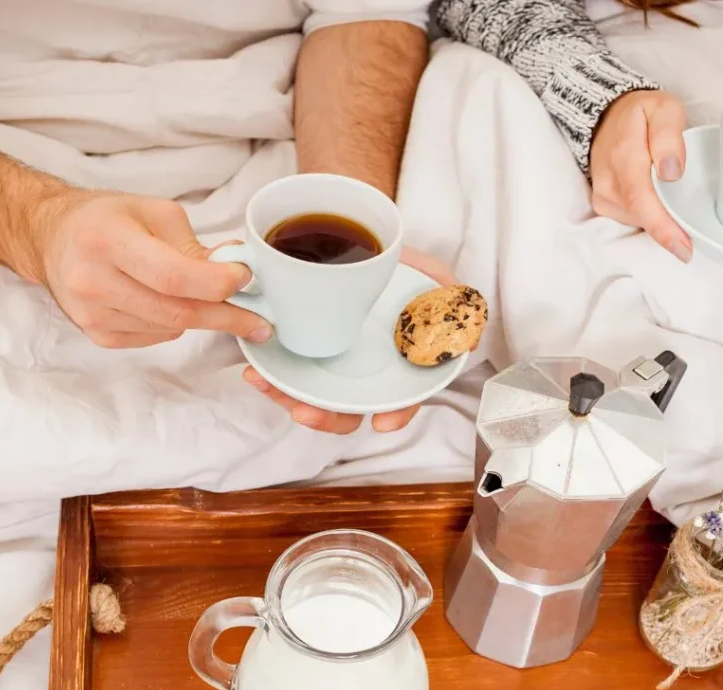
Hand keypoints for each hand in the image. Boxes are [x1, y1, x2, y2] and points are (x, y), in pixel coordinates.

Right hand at [36, 189, 272, 346]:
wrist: (53, 238)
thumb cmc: (108, 220)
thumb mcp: (154, 214)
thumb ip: (195, 245)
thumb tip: (236, 269)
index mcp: (107, 239)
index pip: (173, 276)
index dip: (216, 284)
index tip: (245, 280)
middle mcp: (93, 280)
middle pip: (177, 311)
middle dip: (226, 316)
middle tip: (259, 322)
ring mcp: (93, 314)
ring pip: (171, 327)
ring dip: (200, 316)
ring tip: (204, 297)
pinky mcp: (98, 336)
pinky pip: (157, 337)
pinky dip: (174, 323)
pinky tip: (163, 302)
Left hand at [244, 246, 460, 432]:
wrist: (362, 235)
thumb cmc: (401, 266)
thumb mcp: (434, 279)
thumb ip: (454, 306)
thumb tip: (468, 339)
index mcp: (396, 366)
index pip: (401, 401)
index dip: (396, 415)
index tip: (382, 422)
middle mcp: (365, 373)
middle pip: (349, 411)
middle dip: (325, 418)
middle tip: (303, 411)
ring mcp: (333, 364)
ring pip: (311, 398)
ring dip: (287, 399)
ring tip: (263, 384)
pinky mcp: (302, 349)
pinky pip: (285, 373)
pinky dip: (270, 377)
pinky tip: (254, 371)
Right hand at [589, 89, 692, 262]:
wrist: (607, 119)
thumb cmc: (641, 115)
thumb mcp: (663, 108)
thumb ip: (669, 135)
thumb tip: (671, 173)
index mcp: (624, 155)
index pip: (641, 198)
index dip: (663, 227)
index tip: (683, 246)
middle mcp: (608, 181)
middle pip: (642, 216)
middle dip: (668, 231)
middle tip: (689, 242)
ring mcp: (603, 196)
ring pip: (638, 220)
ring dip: (660, 220)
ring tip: (674, 206)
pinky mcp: (603, 206)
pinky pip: (632, 220)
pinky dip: (649, 217)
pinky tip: (657, 204)